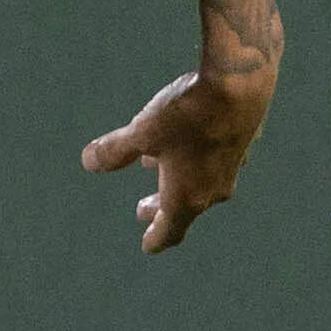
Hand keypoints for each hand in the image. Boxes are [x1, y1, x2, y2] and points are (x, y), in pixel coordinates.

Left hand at [82, 68, 270, 252]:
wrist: (241, 84)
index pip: (169, 231)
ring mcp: (231, 168)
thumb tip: (88, 161)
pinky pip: (214, 161)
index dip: (155, 239)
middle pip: (185, 209)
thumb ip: (115, 151)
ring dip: (177, 182)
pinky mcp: (242, 144)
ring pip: (201, 183)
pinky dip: (195, 159)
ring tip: (154, 168)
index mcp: (187, 197)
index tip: (147, 246)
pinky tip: (187, 141)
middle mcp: (212, 189)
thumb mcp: (142, 132)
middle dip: (161, 210)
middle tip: (142, 210)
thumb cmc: (188, 114)